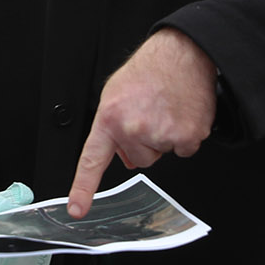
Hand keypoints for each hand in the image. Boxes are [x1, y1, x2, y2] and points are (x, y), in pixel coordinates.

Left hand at [68, 28, 216, 216]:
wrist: (182, 54)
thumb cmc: (149, 70)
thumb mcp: (116, 93)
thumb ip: (112, 126)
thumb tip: (122, 157)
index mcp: (110, 118)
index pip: (92, 160)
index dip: (83, 188)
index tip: (78, 210)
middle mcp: (133, 129)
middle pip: (137, 159)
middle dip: (142, 142)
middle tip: (149, 113)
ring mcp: (160, 134)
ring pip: (159, 154)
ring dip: (163, 137)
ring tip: (165, 108)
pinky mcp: (186, 137)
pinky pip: (183, 150)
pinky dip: (184, 135)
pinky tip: (181, 112)